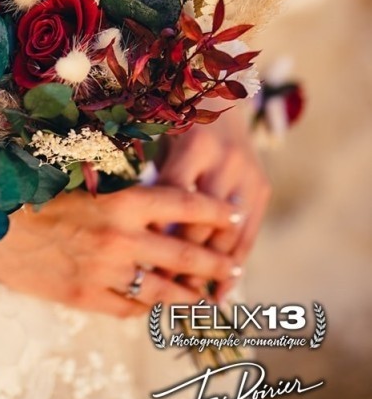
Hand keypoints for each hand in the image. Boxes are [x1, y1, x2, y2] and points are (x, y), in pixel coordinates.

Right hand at [0, 184, 243, 316]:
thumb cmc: (32, 192)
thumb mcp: (80, 182)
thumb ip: (120, 193)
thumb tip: (158, 199)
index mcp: (119, 201)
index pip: (180, 205)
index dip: (211, 212)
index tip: (231, 216)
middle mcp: (118, 239)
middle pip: (181, 255)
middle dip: (213, 263)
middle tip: (234, 268)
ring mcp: (102, 272)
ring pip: (161, 290)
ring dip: (190, 296)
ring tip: (208, 299)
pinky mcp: (84, 297)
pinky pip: (129, 308)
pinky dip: (148, 309)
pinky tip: (159, 308)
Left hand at [155, 108, 270, 301]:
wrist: (222, 98)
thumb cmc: (177, 122)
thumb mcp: (160, 138)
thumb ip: (152, 181)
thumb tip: (136, 235)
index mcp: (195, 145)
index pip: (174, 198)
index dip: (157, 230)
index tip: (139, 260)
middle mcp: (227, 161)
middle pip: (203, 222)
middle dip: (183, 259)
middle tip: (162, 290)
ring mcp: (249, 176)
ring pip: (229, 234)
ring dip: (210, 271)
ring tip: (189, 300)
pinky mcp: (262, 188)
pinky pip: (249, 235)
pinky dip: (234, 266)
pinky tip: (219, 293)